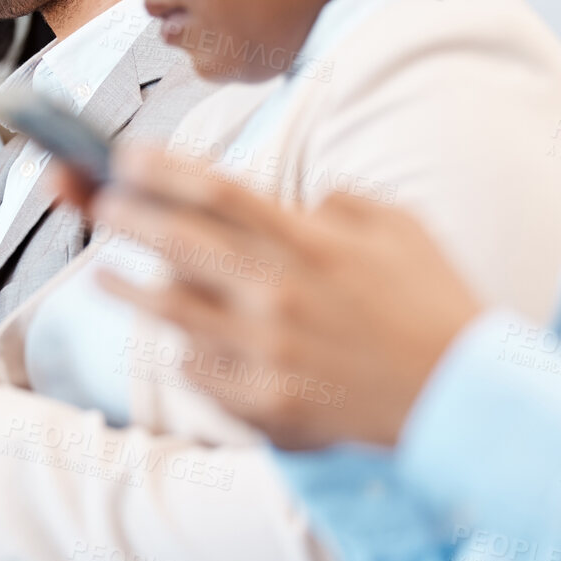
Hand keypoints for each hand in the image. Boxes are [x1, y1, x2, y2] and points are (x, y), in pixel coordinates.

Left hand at [91, 148, 479, 449]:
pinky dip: (184, 351)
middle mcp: (279, 294)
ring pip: (172, 310)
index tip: (125, 157)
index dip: (162, 170)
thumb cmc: (435, 307)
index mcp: (311, 243)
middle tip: (99, 205)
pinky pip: (200, 370)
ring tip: (104, 274)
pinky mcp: (264, 403)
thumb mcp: (400, 228)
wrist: (462, 400)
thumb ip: (341, 204)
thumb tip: (301, 202)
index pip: (217, 192)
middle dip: (127, 217)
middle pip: (178, 243)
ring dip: (128, 286)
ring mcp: (267, 352)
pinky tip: (174, 341)